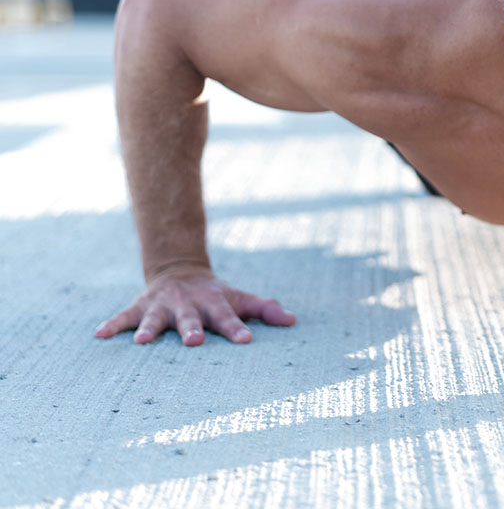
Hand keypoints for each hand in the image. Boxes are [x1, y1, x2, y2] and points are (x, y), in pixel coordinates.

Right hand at [94, 266, 296, 345]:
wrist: (180, 270)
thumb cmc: (216, 296)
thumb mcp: (241, 299)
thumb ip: (265, 309)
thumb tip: (293, 321)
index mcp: (214, 304)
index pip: (228, 317)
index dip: (237, 328)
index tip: (246, 340)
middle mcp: (187, 304)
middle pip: (190, 318)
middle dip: (191, 330)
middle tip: (193, 343)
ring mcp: (162, 305)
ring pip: (155, 319)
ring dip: (150, 330)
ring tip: (140, 344)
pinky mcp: (139, 307)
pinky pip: (123, 317)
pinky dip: (111, 325)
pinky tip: (98, 336)